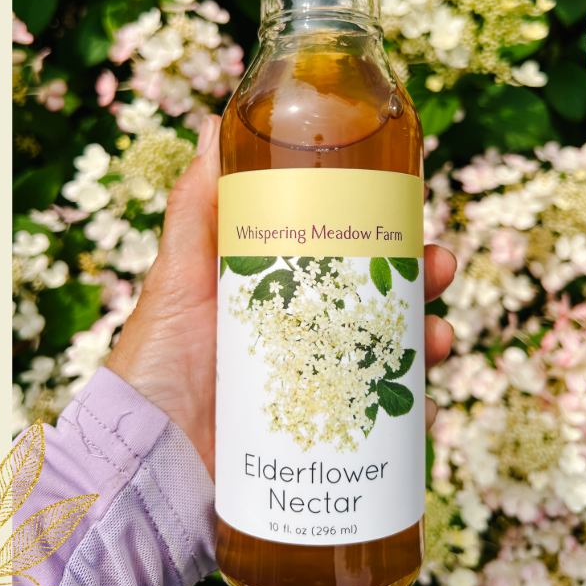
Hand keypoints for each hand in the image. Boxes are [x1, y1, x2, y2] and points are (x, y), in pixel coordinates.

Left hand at [106, 115, 456, 478]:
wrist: (146, 459)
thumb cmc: (155, 362)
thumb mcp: (177, 274)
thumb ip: (196, 205)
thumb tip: (215, 125)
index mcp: (278, 294)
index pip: (345, 255)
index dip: (386, 233)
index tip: (414, 211)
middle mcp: (304, 337)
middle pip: (379, 301)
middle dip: (421, 281)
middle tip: (440, 267)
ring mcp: (317, 389)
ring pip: (391, 357)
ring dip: (428, 342)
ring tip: (438, 339)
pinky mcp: (323, 438)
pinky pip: (382, 424)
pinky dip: (412, 415)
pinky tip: (423, 407)